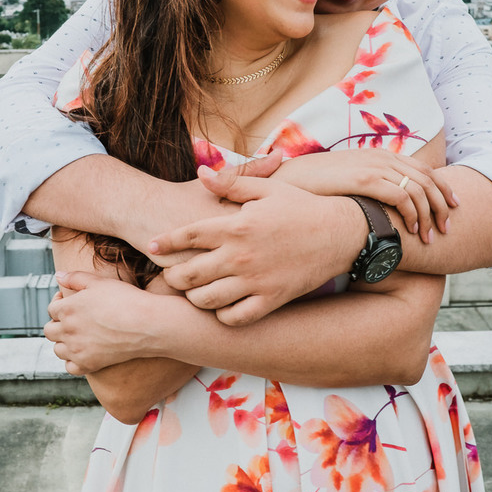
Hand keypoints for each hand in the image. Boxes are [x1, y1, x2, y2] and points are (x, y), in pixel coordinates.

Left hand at [44, 271, 166, 375]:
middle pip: (50, 330)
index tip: (70, 302)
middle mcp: (68, 330)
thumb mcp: (99, 282)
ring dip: (63, 342)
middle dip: (58, 324)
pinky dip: (72, 361)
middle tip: (73, 320)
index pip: (51, 309)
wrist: (146, 323)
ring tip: (77, 336)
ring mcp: (77, 350)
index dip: (59, 303)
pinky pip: (70, 367)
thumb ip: (75, 277)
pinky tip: (83, 352)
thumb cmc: (125, 299)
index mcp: (67, 308)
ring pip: (58, 350)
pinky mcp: (89, 364)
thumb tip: (58, 276)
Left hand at [148, 165, 367, 326]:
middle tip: (169, 273)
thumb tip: (201, 174)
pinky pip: (235, 317)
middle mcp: (241, 256)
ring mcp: (256, 281)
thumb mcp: (266, 188)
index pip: (187, 236)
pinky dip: (222, 315)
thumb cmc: (300, 207)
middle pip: (189, 274)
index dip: (164, 242)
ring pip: (207, 300)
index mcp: (236, 226)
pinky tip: (221, 306)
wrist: (340, 233)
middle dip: (172, 275)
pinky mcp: (271, 300)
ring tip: (193, 291)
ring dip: (194, 297)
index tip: (152, 246)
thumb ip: (231, 182)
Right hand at [273, 148, 456, 243]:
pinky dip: (413, 215)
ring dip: (430, 215)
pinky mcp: (365, 179)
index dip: (442, 189)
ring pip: (419, 190)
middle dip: (442, 205)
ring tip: (431, 236)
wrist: (291, 179)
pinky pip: (402, 197)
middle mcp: (382, 157)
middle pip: (427, 179)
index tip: (452, 208)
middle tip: (447, 227)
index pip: (423, 170)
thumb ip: (370, 187)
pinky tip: (412, 232)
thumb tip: (386, 206)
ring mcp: (374, 167)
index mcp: (380, 155)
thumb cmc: (317, 187)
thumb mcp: (349, 182)